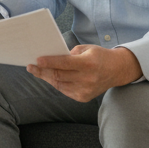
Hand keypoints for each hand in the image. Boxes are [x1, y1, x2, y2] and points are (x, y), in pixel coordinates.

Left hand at [27, 46, 142, 101]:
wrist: (117, 71)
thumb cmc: (99, 56)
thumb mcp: (86, 49)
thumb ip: (69, 54)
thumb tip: (50, 59)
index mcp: (88, 64)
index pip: (65, 63)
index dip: (49, 62)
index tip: (37, 60)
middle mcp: (87, 79)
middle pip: (59, 75)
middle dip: (43, 71)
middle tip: (31, 66)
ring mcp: (85, 90)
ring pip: (59, 84)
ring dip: (46, 77)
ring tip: (36, 71)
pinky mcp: (84, 98)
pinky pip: (64, 90)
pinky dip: (56, 83)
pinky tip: (49, 77)